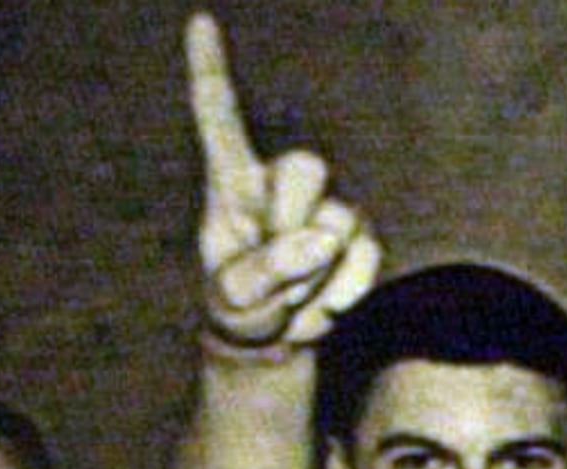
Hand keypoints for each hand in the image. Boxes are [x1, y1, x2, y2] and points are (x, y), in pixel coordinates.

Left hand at [184, 12, 379, 352]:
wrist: (277, 339)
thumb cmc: (241, 306)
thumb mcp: (235, 298)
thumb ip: (269, 267)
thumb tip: (324, 236)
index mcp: (232, 183)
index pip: (220, 118)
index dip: (209, 70)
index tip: (199, 21)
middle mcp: (279, 183)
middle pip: (305, 167)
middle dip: (294, 223)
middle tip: (276, 276)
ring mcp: (325, 206)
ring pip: (341, 219)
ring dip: (316, 273)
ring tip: (293, 298)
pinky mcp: (359, 236)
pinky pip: (367, 252)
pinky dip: (347, 288)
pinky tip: (325, 305)